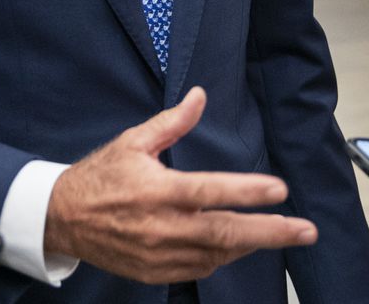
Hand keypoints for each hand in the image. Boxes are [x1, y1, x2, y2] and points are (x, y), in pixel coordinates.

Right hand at [43, 87, 316, 282]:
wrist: (62, 219)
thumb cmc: (101, 175)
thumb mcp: (133, 141)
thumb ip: (172, 122)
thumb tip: (201, 96)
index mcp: (158, 190)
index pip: (211, 192)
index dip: (248, 191)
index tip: (280, 190)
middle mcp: (162, 227)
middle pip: (226, 233)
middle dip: (272, 232)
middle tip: (306, 230)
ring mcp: (159, 254)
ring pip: (218, 255)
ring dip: (252, 245)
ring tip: (281, 234)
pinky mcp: (154, 273)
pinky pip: (199, 270)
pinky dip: (223, 258)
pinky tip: (240, 246)